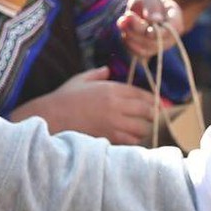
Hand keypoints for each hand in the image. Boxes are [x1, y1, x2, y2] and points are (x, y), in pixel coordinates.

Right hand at [11, 67, 154, 144]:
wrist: (52, 117)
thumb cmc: (64, 98)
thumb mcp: (81, 79)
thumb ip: (97, 74)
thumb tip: (107, 70)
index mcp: (111, 89)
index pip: (141, 93)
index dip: (152, 99)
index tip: (158, 102)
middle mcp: (116, 106)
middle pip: (146, 111)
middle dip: (153, 114)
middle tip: (154, 116)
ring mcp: (114, 123)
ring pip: (142, 128)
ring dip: (144, 128)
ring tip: (142, 128)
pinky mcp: (109, 138)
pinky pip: (131, 141)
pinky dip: (134, 140)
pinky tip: (131, 138)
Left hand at [117, 0, 181, 60]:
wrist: (139, 8)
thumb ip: (151, 5)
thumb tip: (155, 20)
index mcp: (175, 17)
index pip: (173, 29)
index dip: (159, 32)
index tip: (145, 24)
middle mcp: (171, 34)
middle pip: (157, 41)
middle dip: (138, 29)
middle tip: (126, 16)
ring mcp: (161, 45)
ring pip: (147, 48)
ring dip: (131, 36)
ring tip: (121, 22)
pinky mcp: (149, 51)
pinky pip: (139, 54)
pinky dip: (128, 44)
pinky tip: (123, 31)